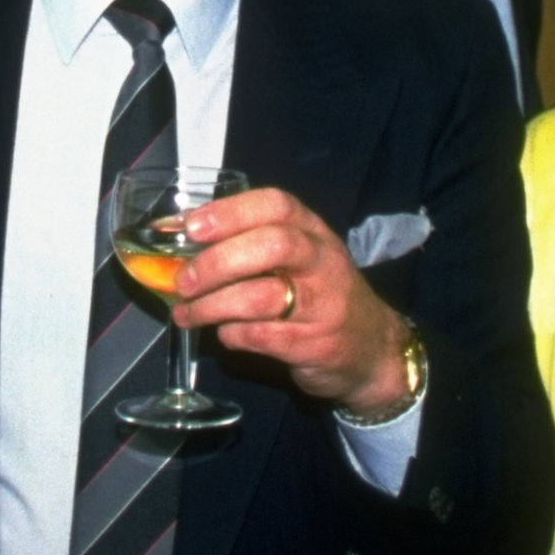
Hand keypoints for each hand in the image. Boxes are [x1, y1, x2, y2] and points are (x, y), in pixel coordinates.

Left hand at [167, 187, 410, 412]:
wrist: (372, 350)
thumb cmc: (321, 294)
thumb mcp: (301, 258)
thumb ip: (252, 245)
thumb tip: (182, 245)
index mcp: (312, 231)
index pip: (276, 205)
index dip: (230, 212)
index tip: (191, 227)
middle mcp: (321, 261)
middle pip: (272, 245)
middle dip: (219, 261)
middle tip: (184, 280)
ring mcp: (321, 303)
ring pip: (261, 297)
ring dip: (212, 306)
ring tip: (186, 313)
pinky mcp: (314, 343)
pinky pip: (260, 336)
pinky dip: (231, 334)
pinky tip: (223, 333)